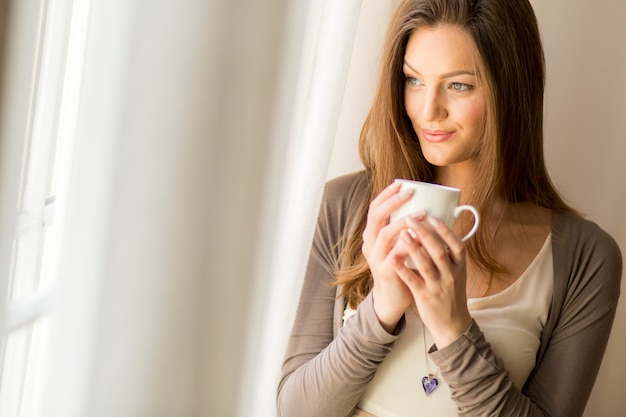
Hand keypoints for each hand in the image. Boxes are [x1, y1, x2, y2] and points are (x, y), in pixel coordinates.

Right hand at [362, 182, 413, 332]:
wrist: (392, 297)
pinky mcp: (386, 271)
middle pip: (376, 217)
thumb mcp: (398, 244)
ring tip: (420, 214)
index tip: (400, 184)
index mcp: (373, 234)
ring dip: (403, 222)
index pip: (374, 208)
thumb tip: (425, 206)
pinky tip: (421, 239)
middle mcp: (370, 244)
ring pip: (385, 234)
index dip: (386, 195)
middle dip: (392, 202)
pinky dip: (408, 245)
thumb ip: (405, 229)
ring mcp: (376, 257)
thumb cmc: (400, 266)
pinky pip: (396, 255)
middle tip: (409, 193)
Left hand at [390, 214, 472, 347]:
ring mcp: (438, 287)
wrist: (452, 324)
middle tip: (411, 219)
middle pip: (439, 251)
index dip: (445, 231)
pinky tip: (392, 258)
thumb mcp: (457, 273)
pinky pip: (412, 280)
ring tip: (402, 233)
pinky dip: (402, 268)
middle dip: (424, 234)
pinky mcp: (425, 297)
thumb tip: (441, 229)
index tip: (432, 217)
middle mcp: (451, 276)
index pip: (457, 245)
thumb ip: (450, 255)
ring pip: (426, 264)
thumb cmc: (451, 294)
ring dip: (413, 248)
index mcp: (460, 267)